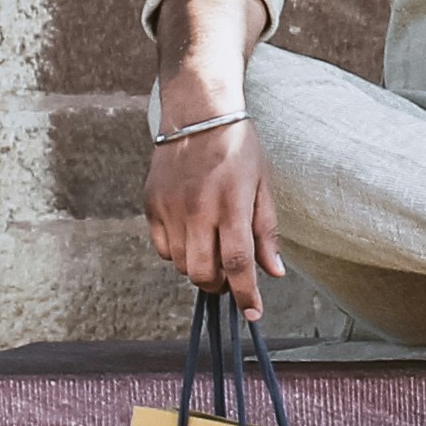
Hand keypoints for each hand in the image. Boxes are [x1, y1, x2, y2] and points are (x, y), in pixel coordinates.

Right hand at [143, 0, 282, 308]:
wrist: (197, 112)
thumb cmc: (238, 148)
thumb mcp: (263, 185)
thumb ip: (266, 231)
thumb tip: (274, 272)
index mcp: (231, 203)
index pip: (238, 263)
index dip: (246, 295)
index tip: (253, 313)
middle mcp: (198, 209)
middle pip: (205, 273)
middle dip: (221, 286)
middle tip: (232, 278)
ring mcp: (170, 208)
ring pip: (182, 266)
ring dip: (200, 270)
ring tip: (213, 251)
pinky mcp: (151, 204)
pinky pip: (163, 249)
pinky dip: (178, 254)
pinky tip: (192, 237)